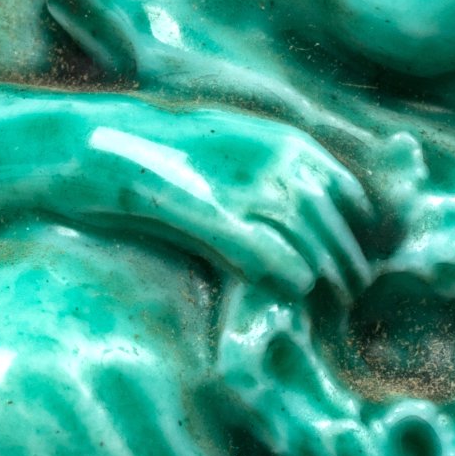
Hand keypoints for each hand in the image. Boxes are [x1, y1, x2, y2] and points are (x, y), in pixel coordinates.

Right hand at [85, 105, 372, 299]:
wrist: (96, 143)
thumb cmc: (163, 155)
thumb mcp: (233, 149)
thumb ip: (276, 180)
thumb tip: (312, 226)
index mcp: (287, 142)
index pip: (351, 198)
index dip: (358, 237)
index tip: (356, 268)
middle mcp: (276, 160)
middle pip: (335, 229)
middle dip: (348, 271)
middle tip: (349, 305)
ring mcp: (246, 185)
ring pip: (311, 246)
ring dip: (323, 284)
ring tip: (326, 312)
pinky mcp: (211, 212)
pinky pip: (269, 254)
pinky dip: (283, 277)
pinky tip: (288, 293)